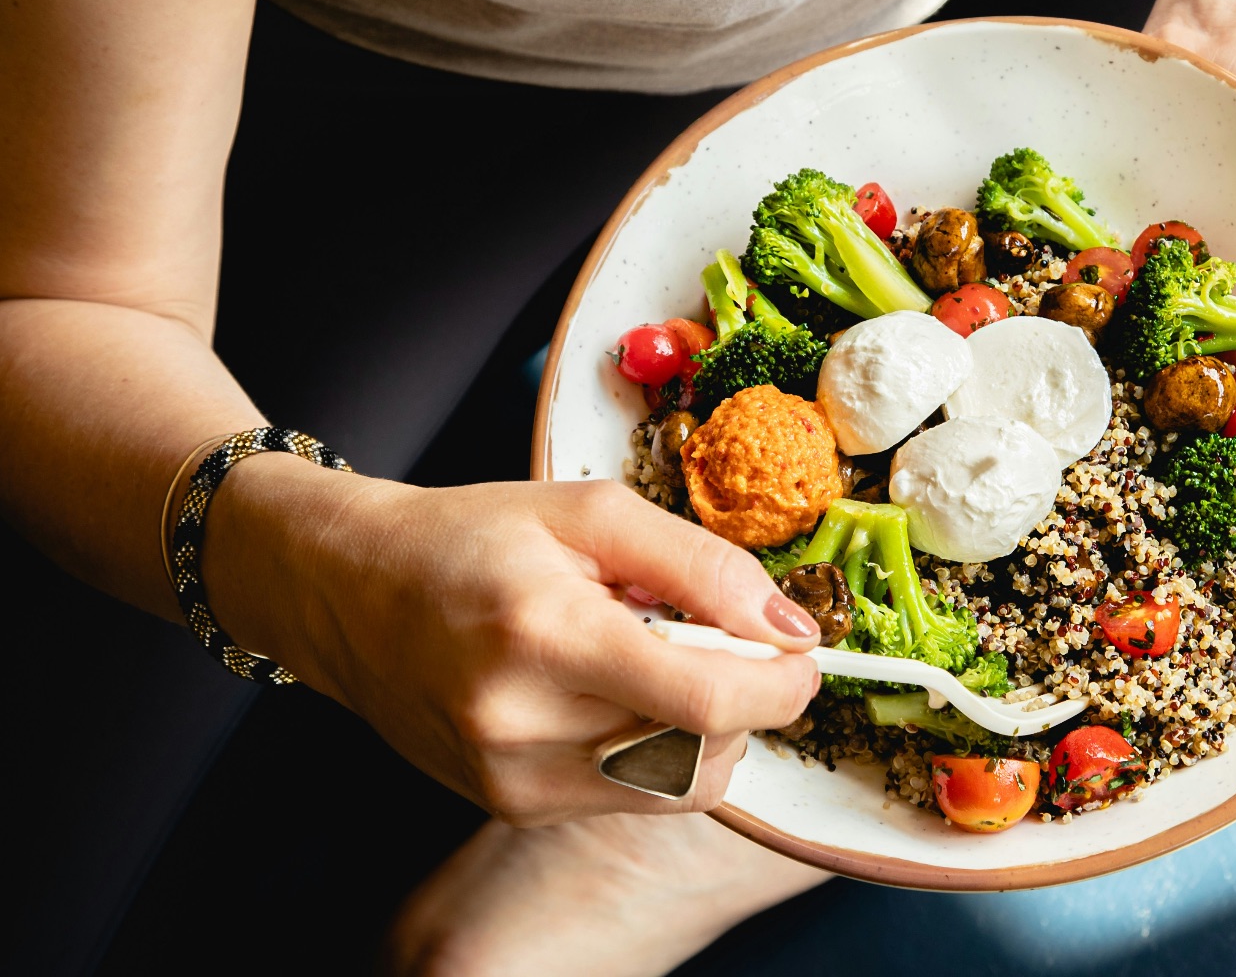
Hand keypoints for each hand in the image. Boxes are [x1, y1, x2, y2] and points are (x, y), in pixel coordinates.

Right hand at [204, 457, 821, 825]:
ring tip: (661, 663)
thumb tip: (791, 626)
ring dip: (708, 730)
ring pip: (678, 785)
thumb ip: (702, 565)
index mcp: (545, 632)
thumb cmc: (474, 538)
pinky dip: (661, 751)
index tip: (801, 654)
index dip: (780, 685)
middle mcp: (521, 723)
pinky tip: (623, 697)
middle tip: (728, 642)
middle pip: (702, 747)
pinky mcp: (510, 806)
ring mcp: (511, 779)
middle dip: (747, 700)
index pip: (705, 697)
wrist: (349, 591)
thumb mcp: (592, 513)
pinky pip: (634, 798)